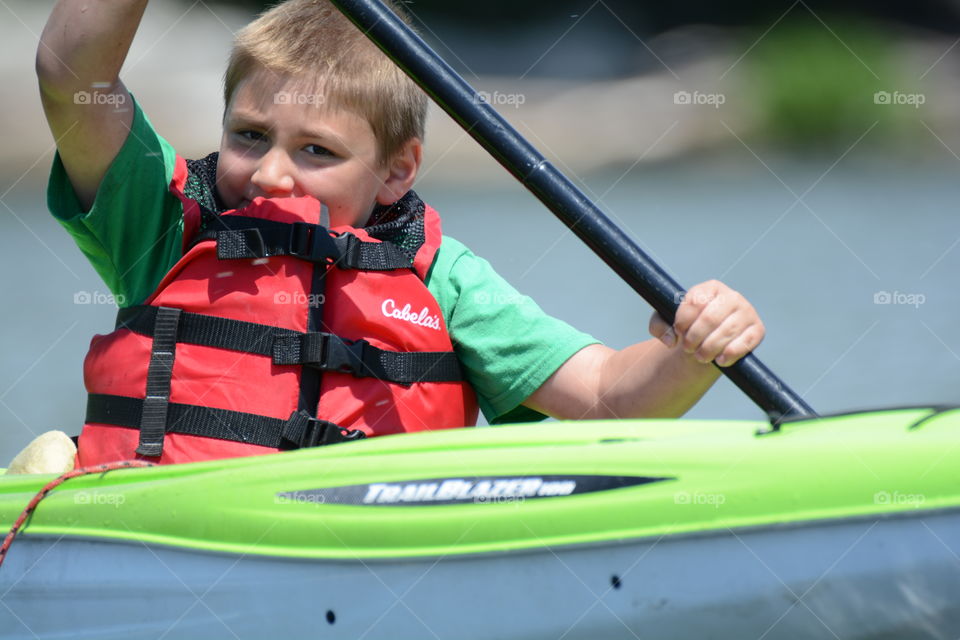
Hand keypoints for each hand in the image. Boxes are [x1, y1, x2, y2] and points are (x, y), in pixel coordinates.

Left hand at [648, 280, 763, 366]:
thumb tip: (670, 339)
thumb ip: (659, 325)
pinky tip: (720, 360)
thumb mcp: (668, 322)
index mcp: (711, 288)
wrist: (710, 342)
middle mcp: (732, 296)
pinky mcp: (757, 330)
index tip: (678, 332)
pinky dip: (730, 354)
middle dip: (695, 337)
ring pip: (726, 331)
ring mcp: (747, 312)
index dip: (683, 321)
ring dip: (709, 348)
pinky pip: (745, 343)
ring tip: (700, 357)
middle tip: (688, 348)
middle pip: (710, 318)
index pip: (695, 301)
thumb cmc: (689, 328)